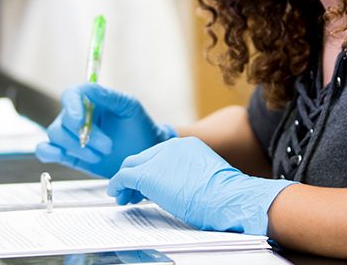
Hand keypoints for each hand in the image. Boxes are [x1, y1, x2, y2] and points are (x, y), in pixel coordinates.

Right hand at [34, 83, 173, 177]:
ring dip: (77, 148)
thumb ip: (108, 96)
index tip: (79, 121)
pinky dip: (47, 152)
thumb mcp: (128, 106)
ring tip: (100, 155)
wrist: (142, 154)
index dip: (71, 106)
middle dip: (84, 136)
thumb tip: (89, 89)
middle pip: (63, 121)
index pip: (70, 95)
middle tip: (108, 147)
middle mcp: (75, 116)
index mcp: (89, 100)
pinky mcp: (67, 154)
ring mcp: (70, 135)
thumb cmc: (137, 127)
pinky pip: (44, 150)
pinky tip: (60, 155)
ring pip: (56, 136)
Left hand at [108, 136, 293, 234]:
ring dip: (125, 182)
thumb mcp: (206, 179)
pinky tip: (117, 195)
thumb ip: (189, 176)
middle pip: (143, 158)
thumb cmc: (225, 197)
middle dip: (135, 175)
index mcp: (187, 146)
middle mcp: (170, 147)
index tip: (148, 183)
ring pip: (131, 166)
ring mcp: (158, 159)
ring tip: (123, 196)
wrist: (228, 199)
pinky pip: (123, 177)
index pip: (159, 155)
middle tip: (131, 191)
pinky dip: (117, 186)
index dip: (151, 169)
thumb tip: (177, 188)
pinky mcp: (147, 174)